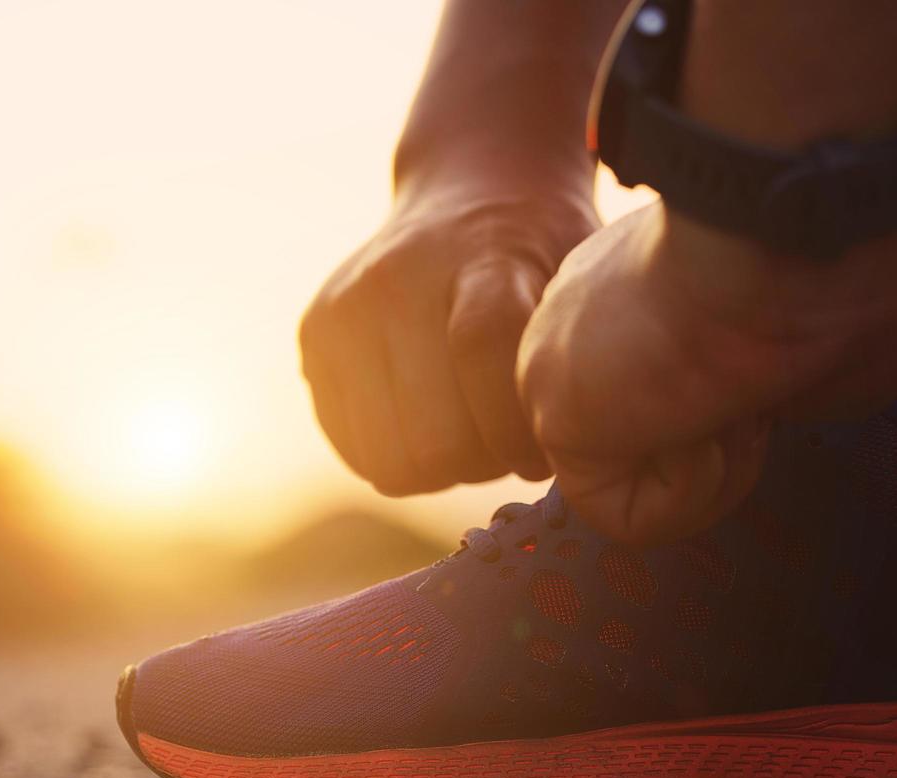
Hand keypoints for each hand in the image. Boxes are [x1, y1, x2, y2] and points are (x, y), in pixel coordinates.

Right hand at [300, 190, 597, 494]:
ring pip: (391, 458)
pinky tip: (431, 426)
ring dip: (441, 469)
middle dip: (484, 462)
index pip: (482, 354)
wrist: (470, 189)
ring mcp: (344, 308)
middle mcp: (395, 278)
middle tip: (507, 447)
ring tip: (471, 435)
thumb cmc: (544, 254)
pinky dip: (399, 458)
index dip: (516, 431)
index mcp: (479, 256)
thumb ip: (578, 351)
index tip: (543, 452)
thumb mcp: (582, 279)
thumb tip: (577, 446)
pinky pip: (356, 449)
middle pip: (434, 434)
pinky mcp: (314, 335)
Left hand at [517, 203, 896, 544]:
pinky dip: (683, 500)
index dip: (747, 407)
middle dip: (733, 439)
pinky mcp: (551, 418)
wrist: (791, 247)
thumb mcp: (822, 337)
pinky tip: (697, 432)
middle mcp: (588, 325)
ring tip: (734, 407)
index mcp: (640, 290)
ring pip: (638, 483)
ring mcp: (562, 369)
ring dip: (716, 470)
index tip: (778, 369)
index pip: (666, 385)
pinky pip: (620, 516)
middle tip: (760, 396)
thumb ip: (782, 380)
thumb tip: (771, 412)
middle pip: (655, 440)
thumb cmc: (827, 274)